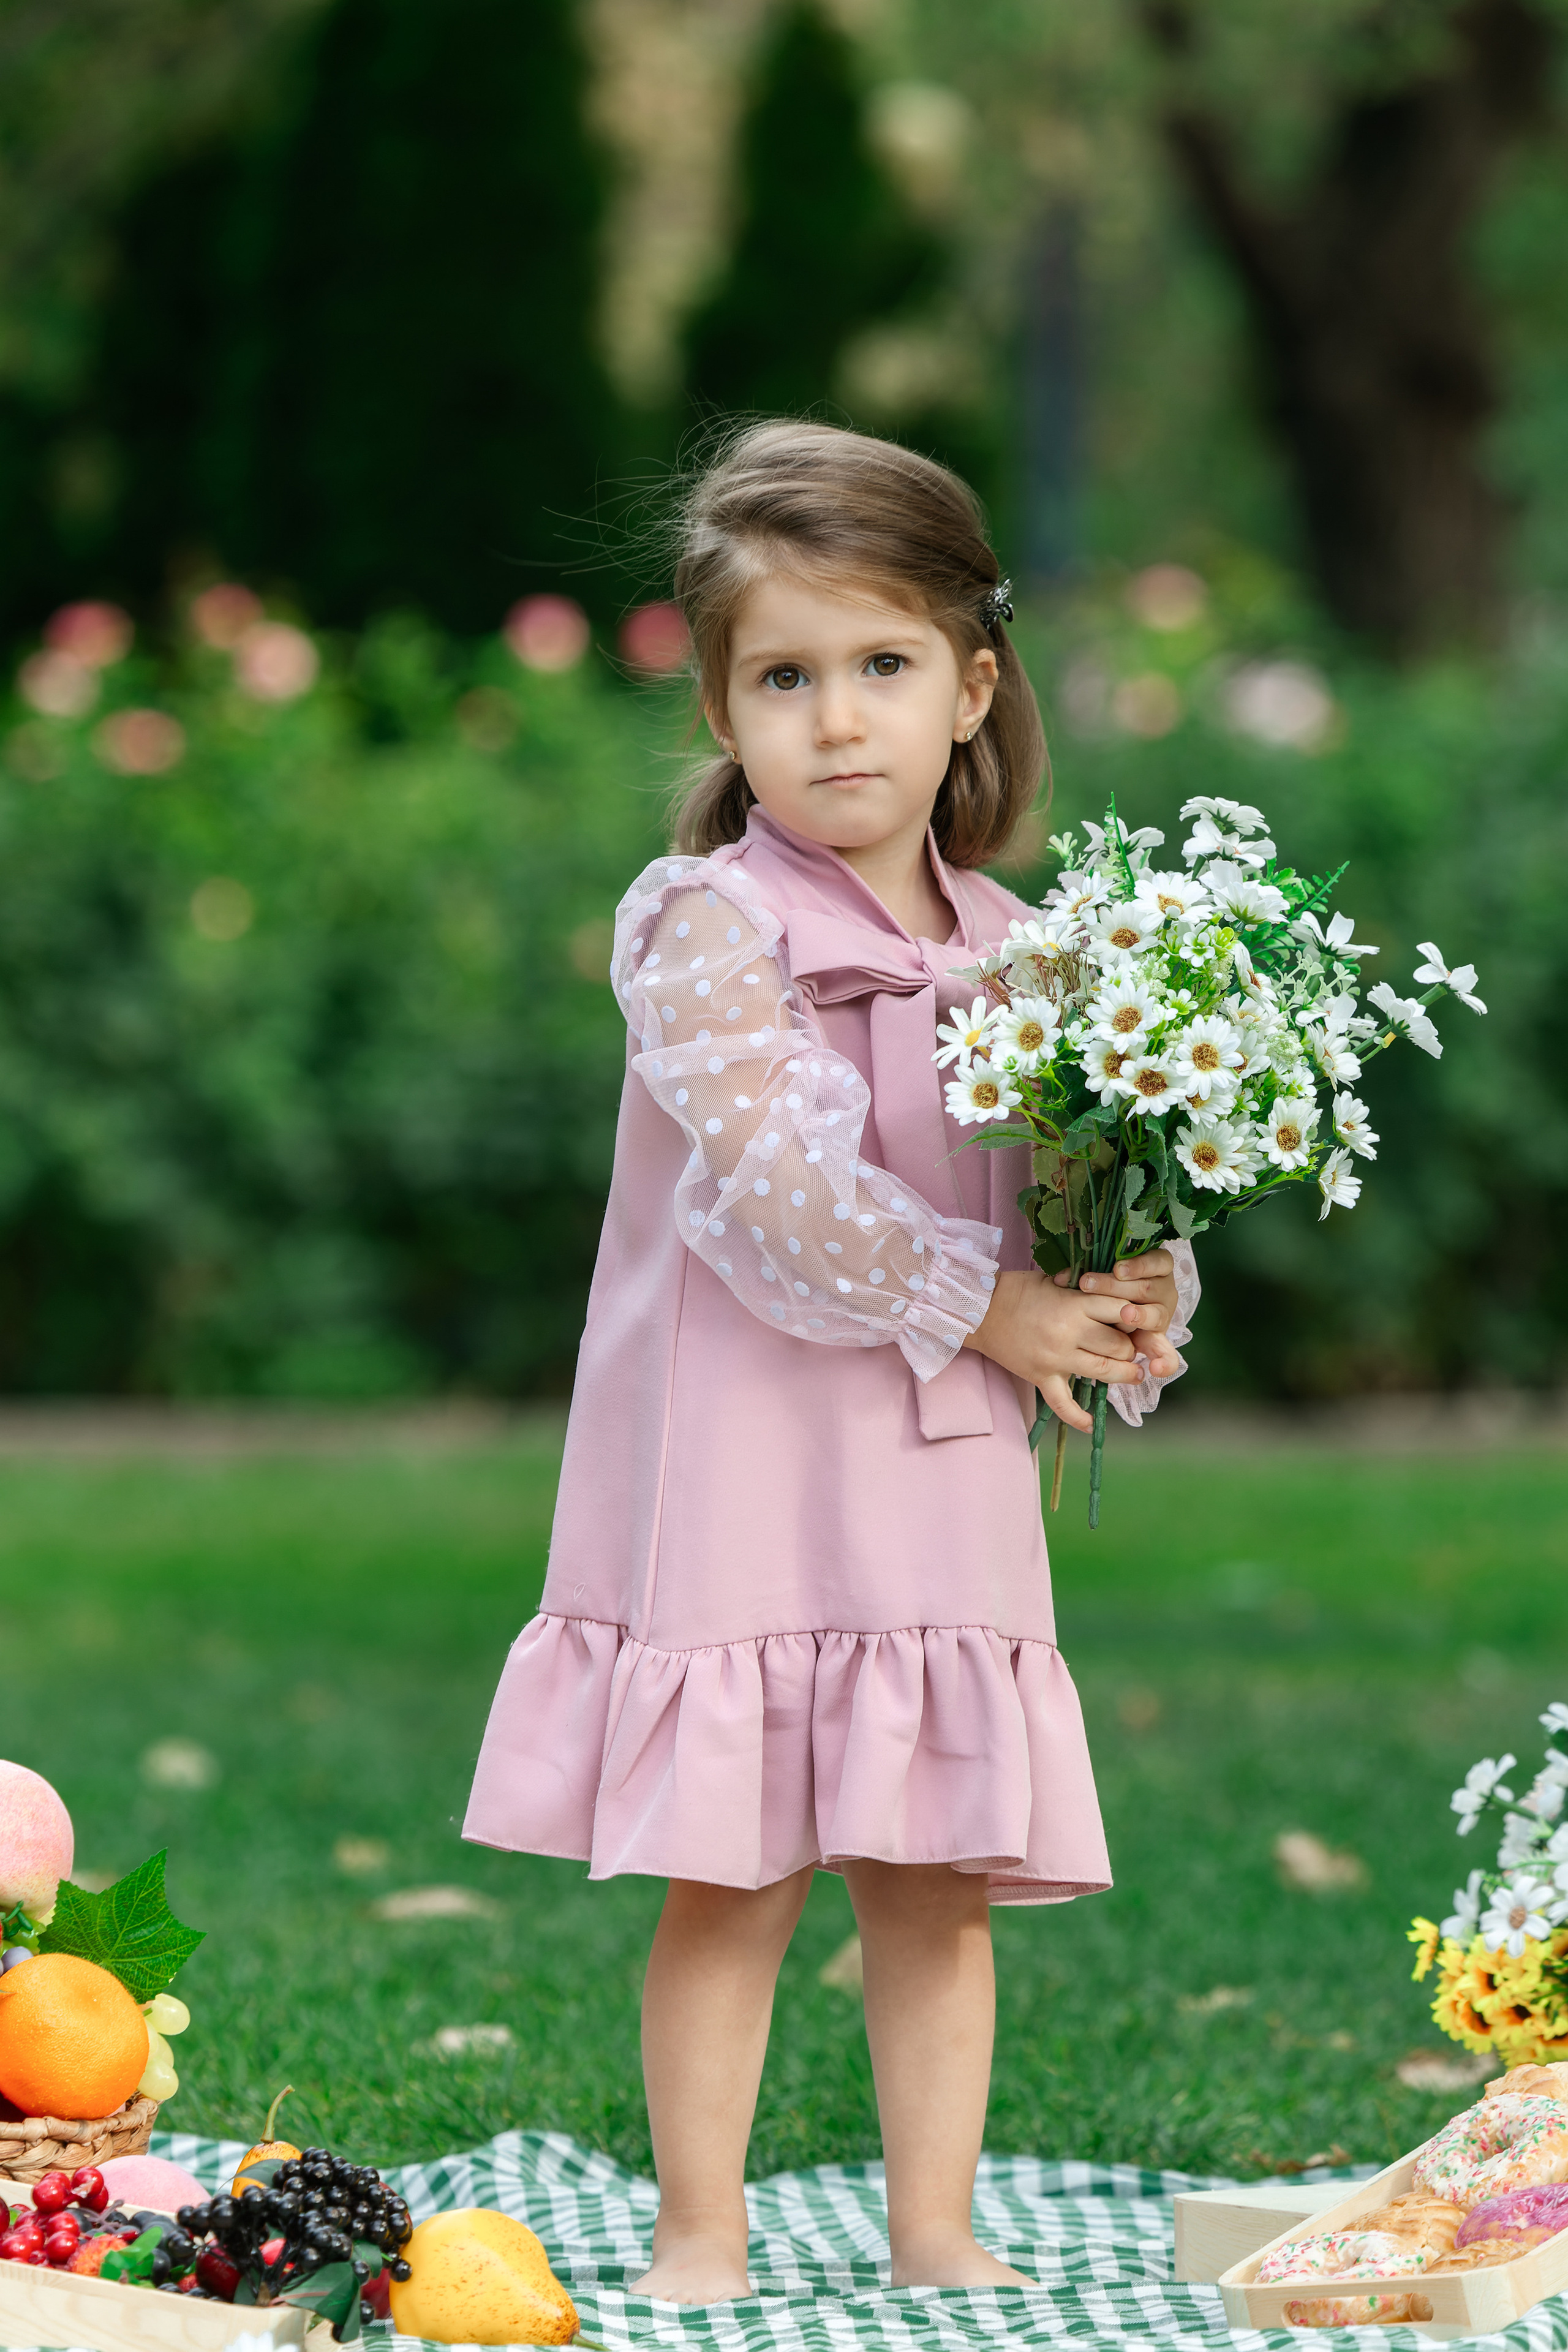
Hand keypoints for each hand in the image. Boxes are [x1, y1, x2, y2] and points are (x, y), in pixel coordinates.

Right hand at [961, 1249, 1181, 1433]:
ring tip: (1134, 1375)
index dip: (1136, 1318)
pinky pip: (1062, 1403)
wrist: (979, 1310)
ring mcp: (1056, 1358)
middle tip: (1135, 1349)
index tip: (1139, 1322)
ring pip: (1103, 1372)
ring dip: (1124, 1375)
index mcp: (1076, 1304)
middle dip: (1131, 1348)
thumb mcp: (1055, 1280)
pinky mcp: (1041, 1376)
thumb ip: (1083, 1287)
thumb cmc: (1018, 1290)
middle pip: (1119, 1346)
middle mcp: (1070, 1332)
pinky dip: (1077, 1416)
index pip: (1122, 1312)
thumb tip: (1111, 1289)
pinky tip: (1089, 1425)